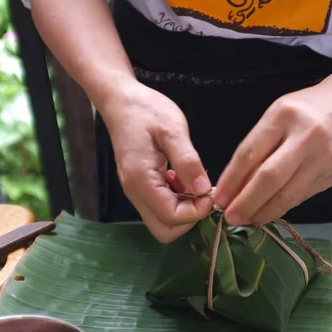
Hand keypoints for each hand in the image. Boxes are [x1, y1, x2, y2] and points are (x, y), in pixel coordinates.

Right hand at [100, 80, 212, 242]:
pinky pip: (159, 207)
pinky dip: (176, 200)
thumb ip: (188, 162)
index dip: (196, 212)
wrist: (121, 101)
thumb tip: (204, 190)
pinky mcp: (140, 187)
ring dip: (184, 210)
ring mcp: (136, 192)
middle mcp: (135, 193)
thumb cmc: (146, 110)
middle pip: (165, 230)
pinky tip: (183, 178)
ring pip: (162, 222)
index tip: (210, 192)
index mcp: (142, 180)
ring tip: (193, 182)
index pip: (171, 217)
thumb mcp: (172, 129)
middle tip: (203, 194)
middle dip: (189, 219)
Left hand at [215, 78, 331, 225]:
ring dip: (265, 211)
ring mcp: (323, 158)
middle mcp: (305, 137)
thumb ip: (258, 147)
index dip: (231, 180)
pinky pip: (302, 196)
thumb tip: (236, 185)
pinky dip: (283, 206)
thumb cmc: (305, 109)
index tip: (219, 198)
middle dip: (247, 202)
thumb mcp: (277, 116)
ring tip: (248, 220)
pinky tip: (269, 211)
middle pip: (270, 178)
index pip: (250, 153)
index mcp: (283, 116)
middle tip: (230, 218)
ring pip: (288, 194)